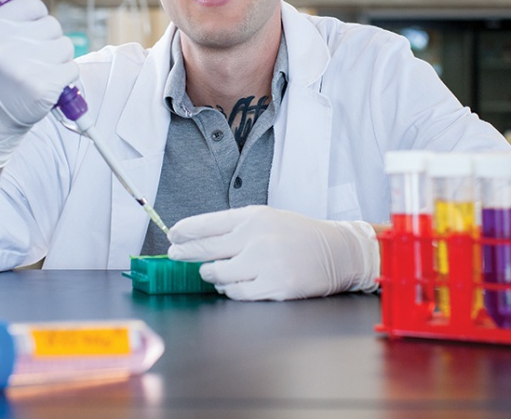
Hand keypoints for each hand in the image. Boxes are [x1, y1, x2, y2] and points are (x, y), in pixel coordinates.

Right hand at [0, 0, 77, 167]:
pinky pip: (72, 69)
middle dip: (47, 43)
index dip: (33, 22)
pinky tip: (45, 86)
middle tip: (28, 60)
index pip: (34, 5)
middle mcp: (4, 45)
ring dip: (58, 61)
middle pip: (53, 26)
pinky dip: (65, 79)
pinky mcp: (44, 86)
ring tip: (37, 72)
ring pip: (66, 47)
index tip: (21, 39)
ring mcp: (25, 67)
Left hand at [167, 205, 378, 300]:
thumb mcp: (267, 219)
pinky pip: (237, 293)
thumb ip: (236, 228)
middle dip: (184, 253)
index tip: (173, 235)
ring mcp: (265, 264)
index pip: (208, 224)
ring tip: (213, 272)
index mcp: (253, 217)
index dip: (185, 230)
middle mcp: (257, 238)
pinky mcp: (274, 287)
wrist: (337, 252)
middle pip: (206, 250)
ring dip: (211, 275)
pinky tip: (232, 285)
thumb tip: (199, 240)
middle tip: (174, 254)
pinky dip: (230, 291)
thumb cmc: (299, 235)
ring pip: (218, 276)